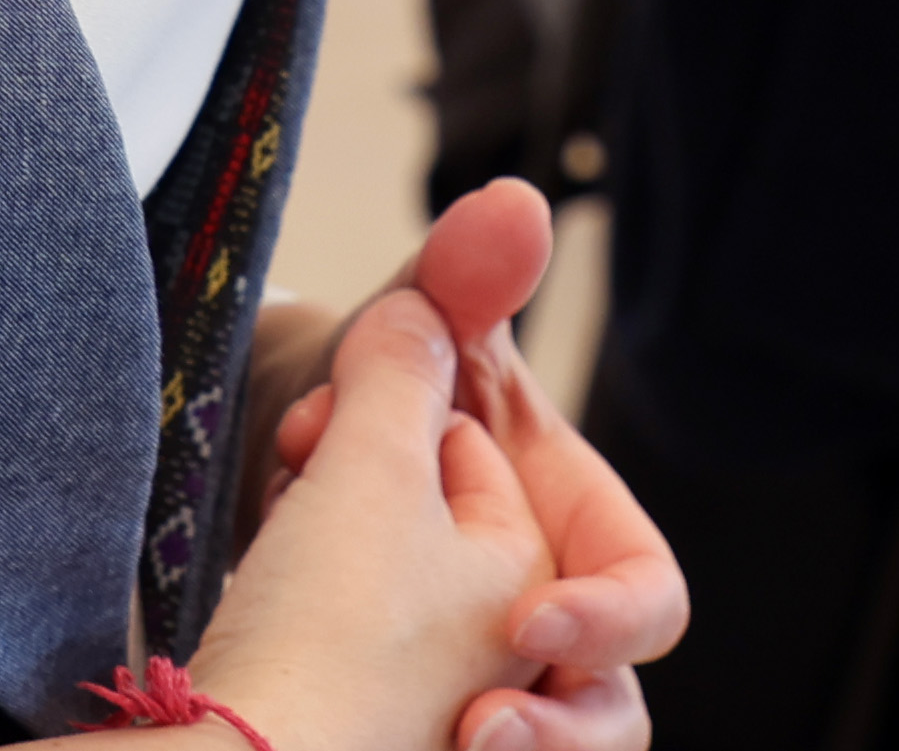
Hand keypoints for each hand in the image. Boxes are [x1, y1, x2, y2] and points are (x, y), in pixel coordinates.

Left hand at [253, 182, 684, 750]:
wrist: (252, 477)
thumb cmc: (349, 420)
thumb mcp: (386, 357)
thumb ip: (457, 291)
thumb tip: (522, 202)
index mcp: (567, 532)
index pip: (646, 599)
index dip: (609, 618)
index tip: (527, 622)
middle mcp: (541, 619)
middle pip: (606, 708)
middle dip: (556, 728)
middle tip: (475, 729)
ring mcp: (491, 685)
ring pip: (545, 741)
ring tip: (457, 749)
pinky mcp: (435, 729)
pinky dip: (425, 749)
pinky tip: (346, 743)